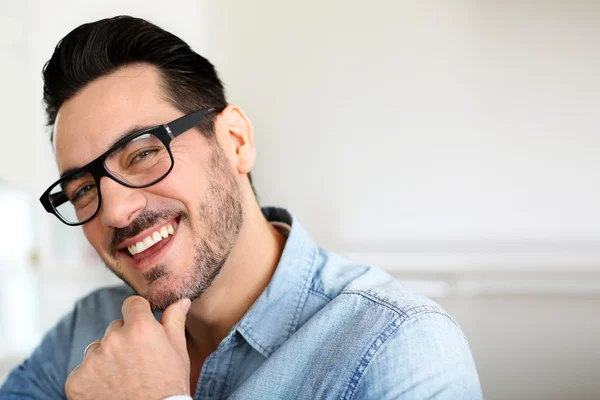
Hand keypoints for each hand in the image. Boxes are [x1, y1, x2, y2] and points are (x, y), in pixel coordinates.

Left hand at [66, 296, 191, 399]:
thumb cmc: (169, 387)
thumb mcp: (178, 352)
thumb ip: (174, 322)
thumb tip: (181, 301)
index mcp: (140, 328)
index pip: (132, 304)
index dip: (139, 315)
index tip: (142, 329)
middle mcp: (113, 339)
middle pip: (115, 328)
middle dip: (124, 339)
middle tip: (138, 362)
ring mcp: (92, 360)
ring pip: (99, 349)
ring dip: (108, 358)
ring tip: (124, 379)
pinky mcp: (77, 380)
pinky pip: (83, 370)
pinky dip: (93, 378)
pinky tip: (109, 389)